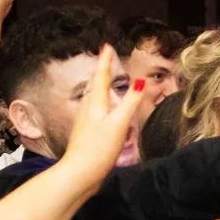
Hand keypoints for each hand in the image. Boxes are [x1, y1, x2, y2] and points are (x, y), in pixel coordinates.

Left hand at [63, 45, 148, 186]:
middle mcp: (87, 109)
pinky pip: (94, 110)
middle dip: (101, 71)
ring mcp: (85, 122)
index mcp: (95, 103)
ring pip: (93, 97)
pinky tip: (102, 110)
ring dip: (99, 86)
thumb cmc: (99, 148)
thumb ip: (130, 103)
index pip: (101, 77)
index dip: (105, 61)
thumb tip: (140, 81)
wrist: (80, 174)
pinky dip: (100, 102)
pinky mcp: (86, 134)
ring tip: (104, 79)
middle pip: (94, 85)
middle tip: (105, 59)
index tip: (107, 45)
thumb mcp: (119, 124)